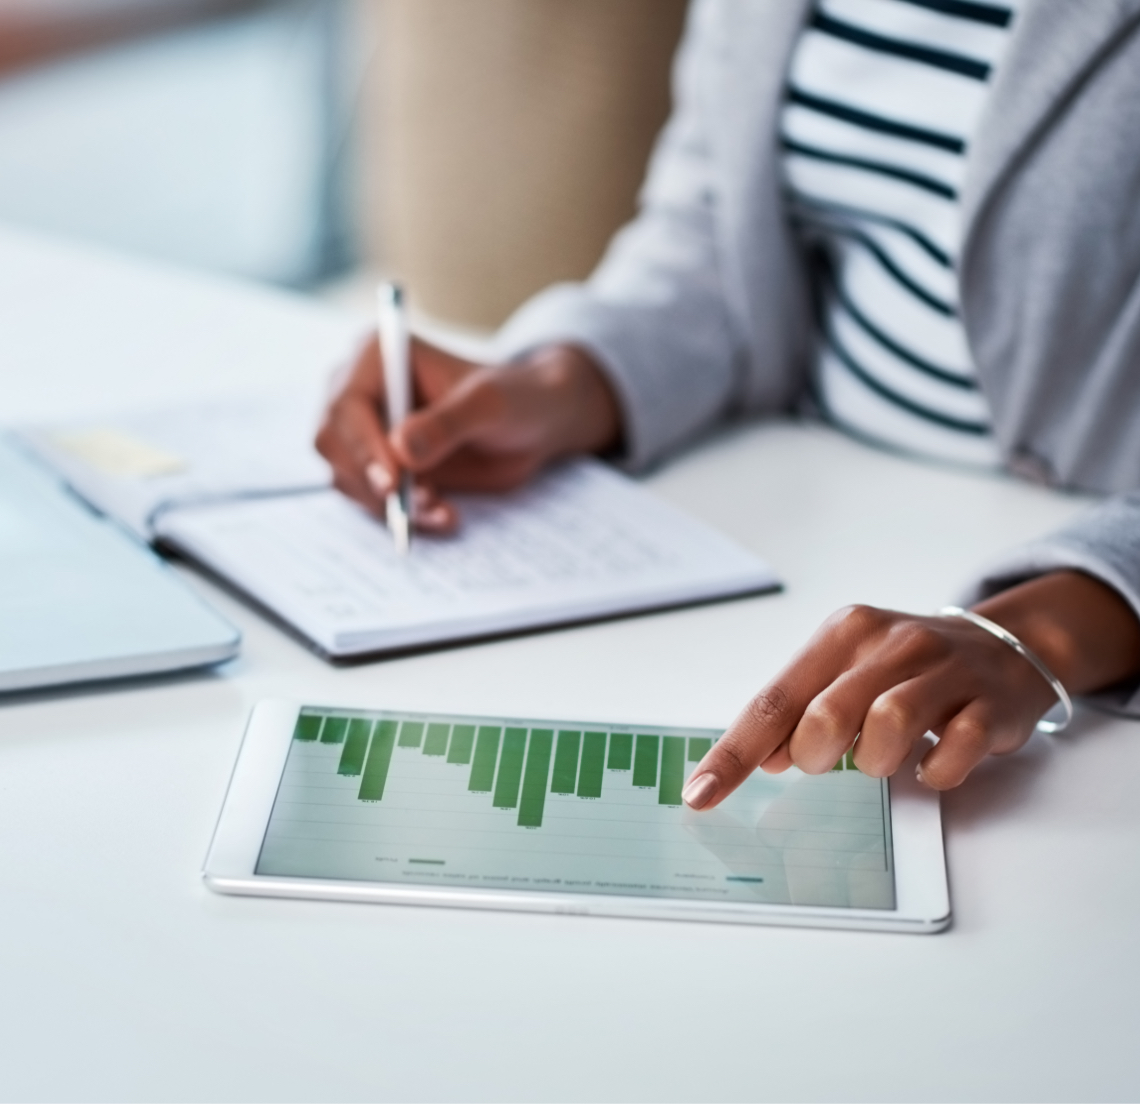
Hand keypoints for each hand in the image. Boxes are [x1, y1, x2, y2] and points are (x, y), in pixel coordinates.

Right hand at [316, 335, 620, 531]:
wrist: (533, 424)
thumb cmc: (514, 398)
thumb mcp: (489, 405)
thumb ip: (448, 423)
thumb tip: (401, 449)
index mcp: (377, 356)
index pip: (345, 405)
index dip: (361, 447)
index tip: (392, 483)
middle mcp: (361, 391)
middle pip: (333, 444)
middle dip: (371, 481)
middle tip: (417, 505)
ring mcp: (366, 431)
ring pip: (349, 477)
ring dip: (390, 504)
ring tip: (441, 510)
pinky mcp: (380, 466)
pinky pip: (372, 499)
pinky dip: (402, 515)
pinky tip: (443, 516)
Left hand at [682, 570, 1139, 806]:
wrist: (1006, 646)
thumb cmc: (908, 668)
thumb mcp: (847, 673)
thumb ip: (802, 710)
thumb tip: (765, 758)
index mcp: (843, 634)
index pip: (773, 700)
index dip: (734, 754)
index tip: (700, 795)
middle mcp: (889, 642)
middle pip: (826, 713)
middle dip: (814, 755)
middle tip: (827, 761)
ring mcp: (944, 669)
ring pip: (890, 723)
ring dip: (875, 761)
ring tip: (882, 760)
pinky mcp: (990, 701)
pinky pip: (957, 748)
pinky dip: (936, 770)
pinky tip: (931, 764)